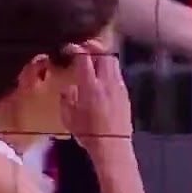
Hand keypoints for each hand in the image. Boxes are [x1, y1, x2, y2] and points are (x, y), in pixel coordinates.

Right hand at [59, 41, 133, 155]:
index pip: (84, 57)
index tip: (69, 48)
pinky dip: (109, 69)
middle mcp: (106, 82)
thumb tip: (68, 89)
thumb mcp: (68, 117)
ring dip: (103, 56)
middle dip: (93, 46)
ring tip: (95, 58)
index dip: (76, 48)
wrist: (113, 146)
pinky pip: (117, 74)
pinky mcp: (125, 94)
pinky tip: (103, 76)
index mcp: (90, 86)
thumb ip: (66, 98)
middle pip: (103, 53)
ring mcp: (118, 87)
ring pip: (113, 62)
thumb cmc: (89, 134)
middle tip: (84, 46)